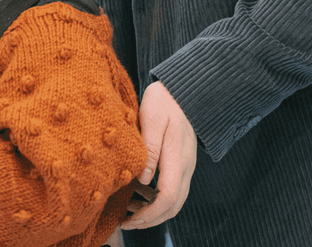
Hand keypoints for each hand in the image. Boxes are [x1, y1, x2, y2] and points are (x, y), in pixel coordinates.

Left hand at [120, 80, 196, 229]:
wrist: (181, 89)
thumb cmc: (163, 100)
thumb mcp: (152, 118)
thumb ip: (150, 149)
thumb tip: (144, 180)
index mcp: (177, 157)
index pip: (169, 197)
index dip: (150, 214)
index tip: (129, 219)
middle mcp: (185, 166)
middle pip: (173, 206)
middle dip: (150, 220)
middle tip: (125, 223)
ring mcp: (186, 166)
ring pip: (175, 201)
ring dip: (154, 212)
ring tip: (128, 212)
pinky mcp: (182, 163)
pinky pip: (174, 190)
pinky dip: (158, 200)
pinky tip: (140, 195)